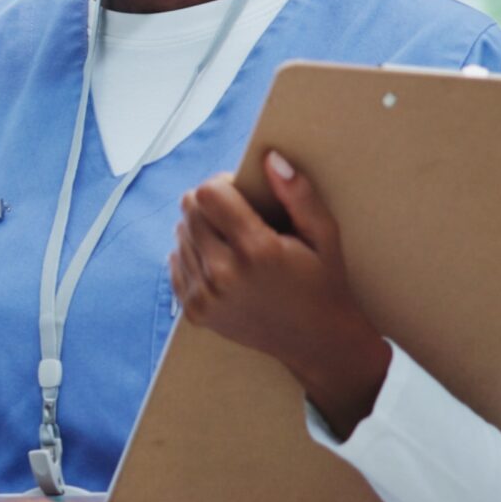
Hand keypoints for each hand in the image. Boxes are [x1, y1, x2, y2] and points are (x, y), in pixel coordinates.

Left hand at [168, 150, 390, 434]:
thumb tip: (270, 157)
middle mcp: (224, 275)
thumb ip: (299, 194)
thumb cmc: (324, 283)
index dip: (223, 184)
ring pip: (180, 235)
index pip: (208, 193)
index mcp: (256, 251)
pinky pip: (175, 263)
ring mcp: (205, 297)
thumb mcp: (324, 236)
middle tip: (239, 217)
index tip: (242, 193)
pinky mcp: (195, 312)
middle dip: (211, 205)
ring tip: (234, 243)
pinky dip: (193, 256)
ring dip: (201, 231)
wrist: (318, 343)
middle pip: (189, 211)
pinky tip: (222, 263)